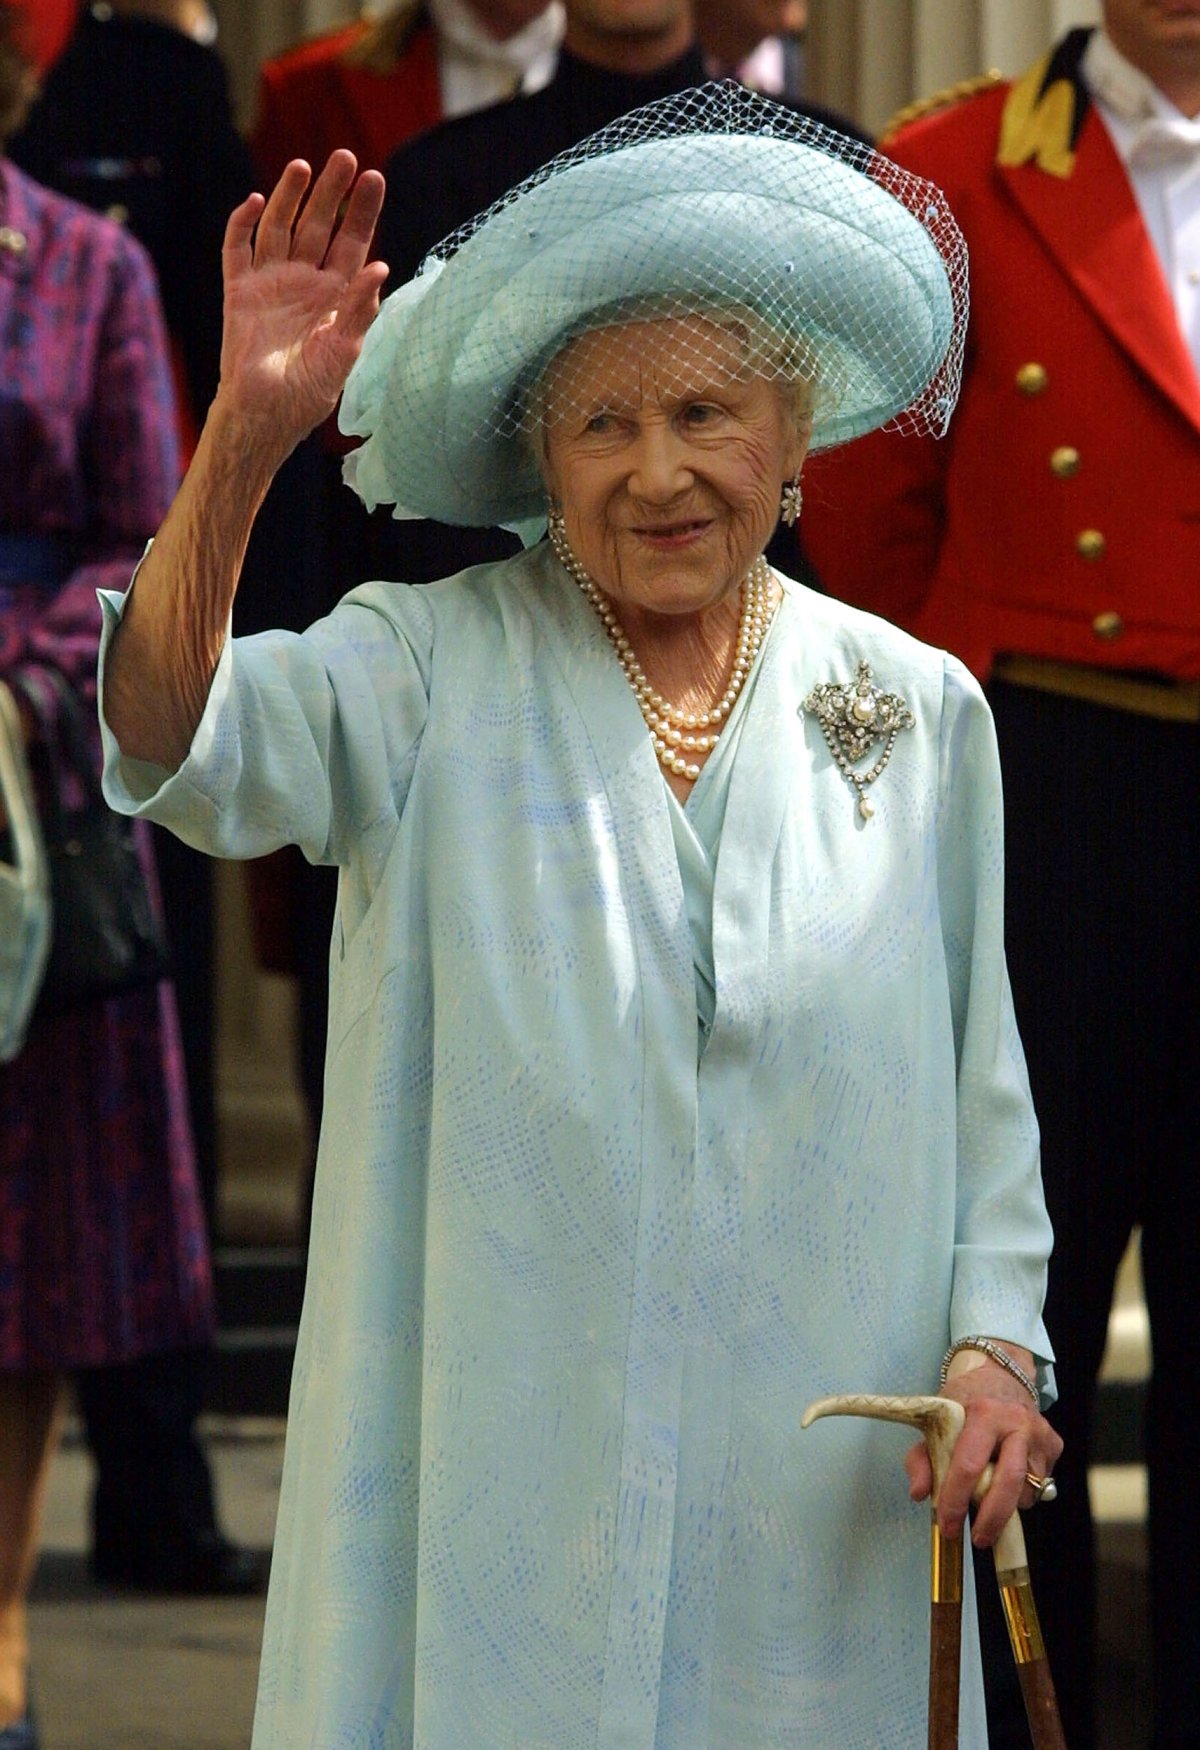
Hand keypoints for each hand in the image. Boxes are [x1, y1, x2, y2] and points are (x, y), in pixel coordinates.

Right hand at [216, 152, 388, 465]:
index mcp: (335, 294)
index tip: (374, 178)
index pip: (352, 242)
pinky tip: (253, 201)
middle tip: (344, 158)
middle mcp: (304, 280)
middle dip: (331, 193)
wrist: (266, 413)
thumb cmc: (309, 391)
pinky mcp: (240, 290)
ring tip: (303, 167)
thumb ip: (360, 311)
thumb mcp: (344, 353)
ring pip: (279, 227)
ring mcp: (271, 282)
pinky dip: (242, 224)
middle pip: (318, 225)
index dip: (362, 211)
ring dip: (289, 196)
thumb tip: (381, 266)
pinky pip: (238, 249)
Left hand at [904, 1361, 1062, 1547]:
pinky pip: (1040, 1485)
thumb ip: (922, 1458)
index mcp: (984, 1413)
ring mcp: (1040, 1434)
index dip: (956, 1500)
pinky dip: (1022, 1492)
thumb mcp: (936, 1420)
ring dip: (1006, 1504)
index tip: (948, 1525)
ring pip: (1028, 1490)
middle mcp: (1018, 1422)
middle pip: (1009, 1483)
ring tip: (988, 1495)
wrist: (1001, 1375)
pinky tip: (1006, 1476)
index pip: (969, 1465)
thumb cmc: (964, 1402)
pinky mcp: (1055, 1444)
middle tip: (978, 1539)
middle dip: (992, 1519)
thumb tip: (919, 1494)